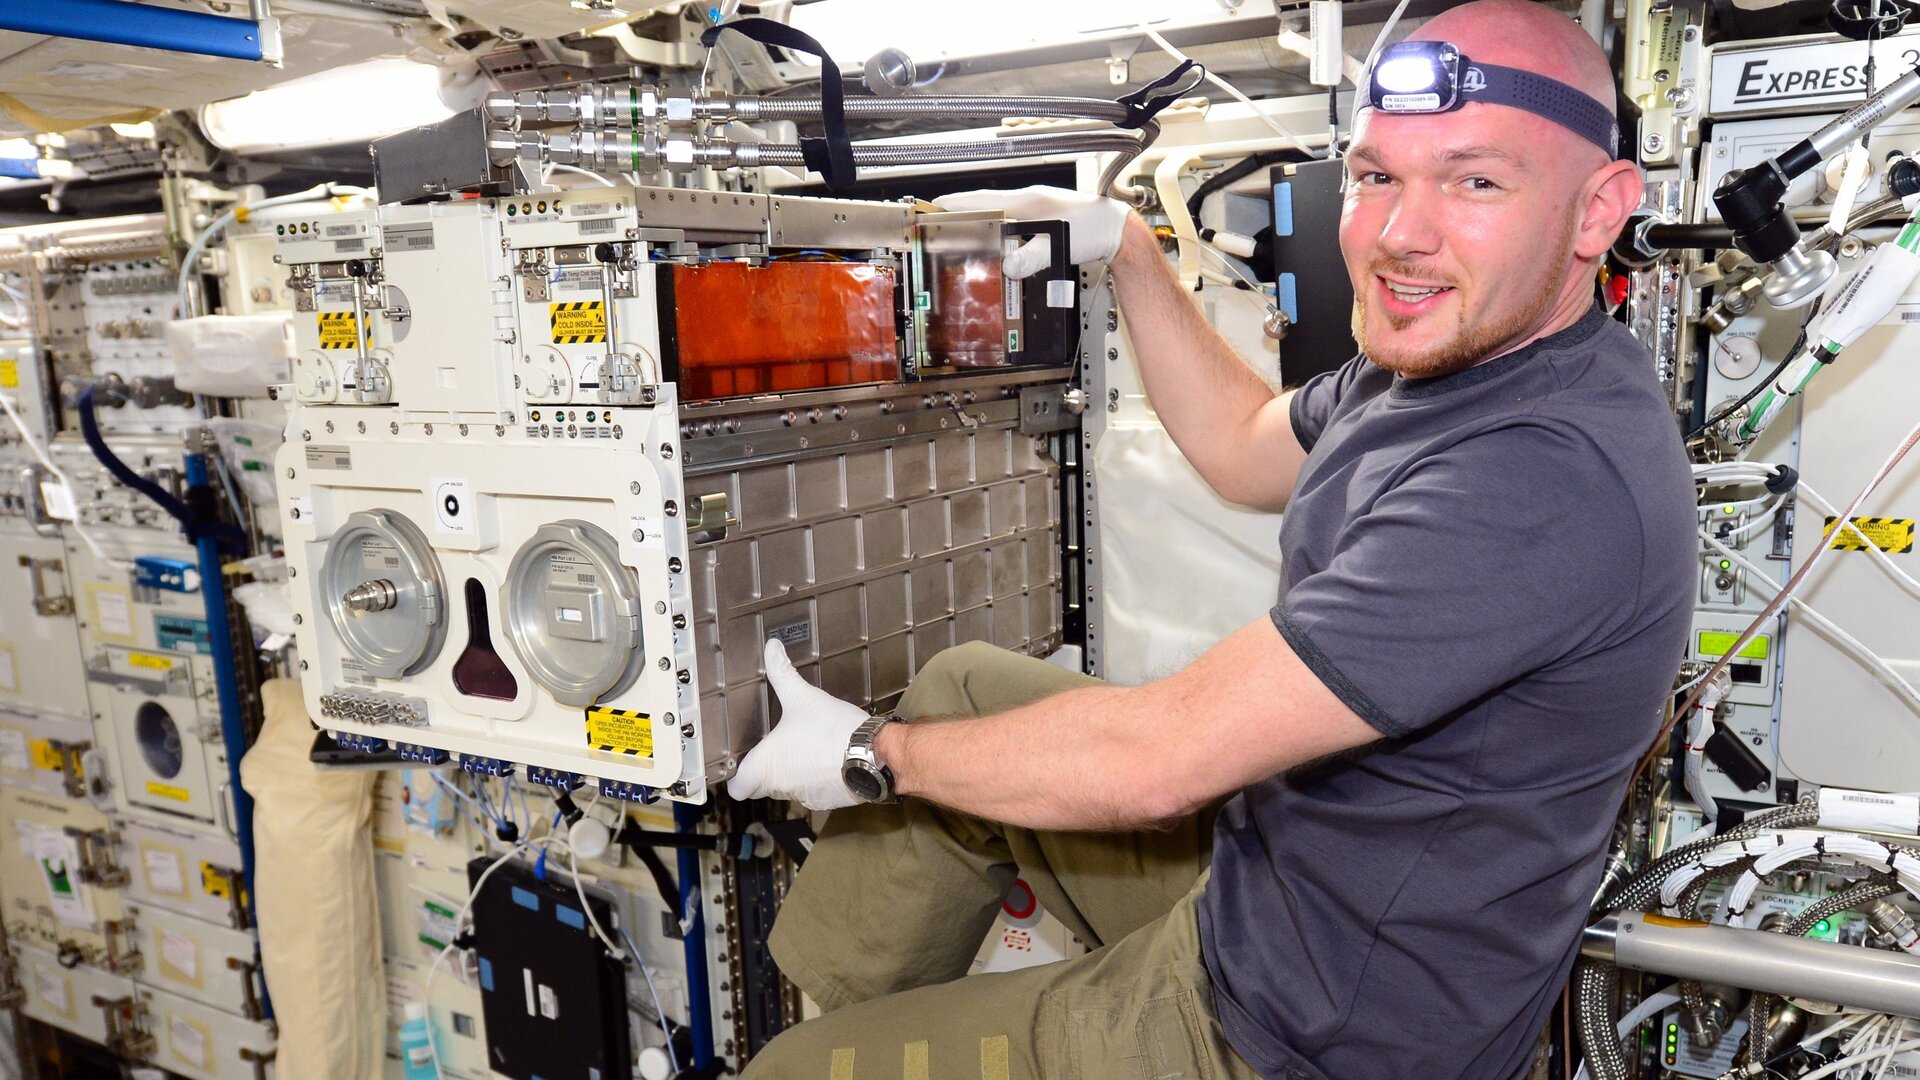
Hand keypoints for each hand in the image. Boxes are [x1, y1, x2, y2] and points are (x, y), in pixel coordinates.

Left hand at [728, 639, 869, 809]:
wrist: (874, 754)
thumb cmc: (834, 731)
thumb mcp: (803, 695)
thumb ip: (782, 672)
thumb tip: (772, 649)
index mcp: (767, 765)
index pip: (737, 786)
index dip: (736, 775)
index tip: (740, 761)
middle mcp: (781, 785)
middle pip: (760, 786)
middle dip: (764, 770)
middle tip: (771, 748)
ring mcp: (804, 795)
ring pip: (786, 789)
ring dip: (790, 773)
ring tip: (801, 748)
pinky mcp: (825, 800)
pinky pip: (810, 791)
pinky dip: (813, 778)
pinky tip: (823, 758)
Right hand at [932, 186, 1131, 278]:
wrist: (1115, 229)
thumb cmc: (1093, 230)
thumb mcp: (1057, 246)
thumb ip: (1030, 257)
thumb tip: (1007, 267)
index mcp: (1027, 200)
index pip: (983, 199)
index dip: (958, 203)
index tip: (937, 205)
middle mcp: (1030, 199)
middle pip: (988, 202)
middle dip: (965, 210)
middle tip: (944, 218)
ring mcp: (1038, 205)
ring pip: (1001, 209)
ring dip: (983, 217)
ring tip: (966, 228)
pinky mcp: (1046, 215)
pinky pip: (1014, 218)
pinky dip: (1000, 224)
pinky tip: (1000, 237)